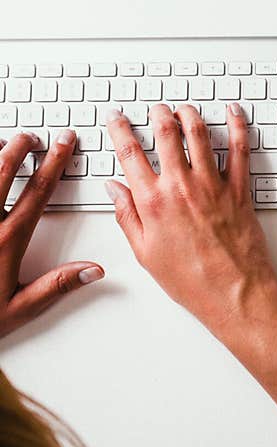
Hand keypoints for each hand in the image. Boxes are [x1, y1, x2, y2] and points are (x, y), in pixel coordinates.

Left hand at [0, 131, 103, 338]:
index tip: (64, 144)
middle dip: (20, 147)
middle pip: (3, 170)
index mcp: (6, 240)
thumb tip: (94, 270)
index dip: (54, 163)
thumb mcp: (19, 307)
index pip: (38, 191)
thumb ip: (57, 285)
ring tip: (3, 142)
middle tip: (32, 136)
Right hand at [104, 104, 276, 330]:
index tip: (116, 117)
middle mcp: (182, 187)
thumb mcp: (145, 253)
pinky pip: (240, 149)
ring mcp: (213, 185)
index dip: (119, 129)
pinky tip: (234, 112)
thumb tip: (114, 189)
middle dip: (158, 114)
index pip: (129, 152)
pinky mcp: (240, 190)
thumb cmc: (192, 280)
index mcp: (153, 202)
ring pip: (199, 134)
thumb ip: (127, 216)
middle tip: (155, 109)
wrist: (234, 293)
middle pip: (166, 134)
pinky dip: (238, 126)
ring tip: (184, 109)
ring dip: (190, 114)